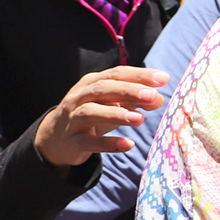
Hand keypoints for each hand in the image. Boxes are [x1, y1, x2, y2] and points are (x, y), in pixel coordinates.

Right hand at [35, 67, 168, 167]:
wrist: (56, 138)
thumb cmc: (92, 115)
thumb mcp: (113, 105)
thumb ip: (135, 100)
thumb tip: (159, 98)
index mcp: (92, 83)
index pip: (117, 74)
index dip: (140, 75)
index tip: (163, 78)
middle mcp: (80, 97)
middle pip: (103, 89)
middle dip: (129, 91)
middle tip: (152, 95)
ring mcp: (73, 119)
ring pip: (91, 112)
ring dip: (116, 114)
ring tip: (140, 119)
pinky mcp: (73, 141)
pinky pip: (89, 142)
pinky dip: (108, 144)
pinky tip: (128, 145)